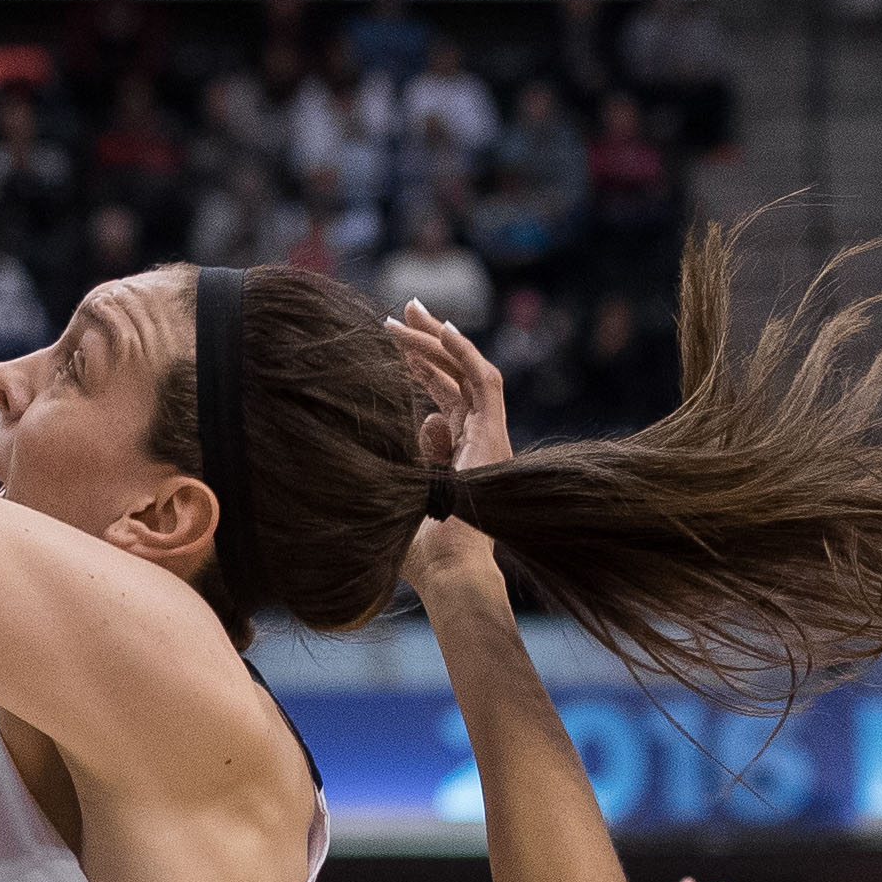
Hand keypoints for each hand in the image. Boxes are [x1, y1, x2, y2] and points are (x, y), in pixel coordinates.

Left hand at [392, 297, 510, 606]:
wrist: (449, 570)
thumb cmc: (419, 548)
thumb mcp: (402, 492)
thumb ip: (410, 456)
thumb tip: (421, 420)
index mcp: (459, 455)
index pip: (441, 397)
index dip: (418, 366)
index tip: (388, 341)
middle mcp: (478, 442)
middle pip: (453, 378)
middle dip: (426, 341)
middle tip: (401, 310)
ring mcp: (489, 437)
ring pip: (466, 373)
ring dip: (437, 341)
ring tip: (407, 313)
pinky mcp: (494, 436)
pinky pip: (484, 382)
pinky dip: (464, 354)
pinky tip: (441, 331)